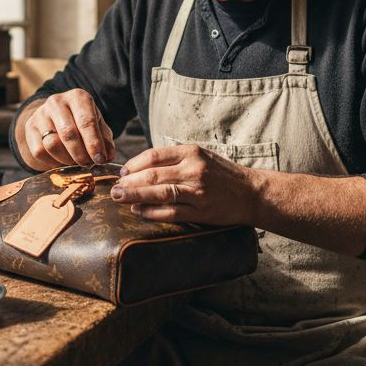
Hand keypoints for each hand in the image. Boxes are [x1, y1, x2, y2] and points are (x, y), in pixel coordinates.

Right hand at [21, 89, 115, 167]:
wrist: (54, 116)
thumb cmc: (81, 122)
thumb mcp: (97, 125)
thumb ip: (104, 141)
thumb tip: (106, 157)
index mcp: (78, 97)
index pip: (86, 122)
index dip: (94, 144)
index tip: (100, 159)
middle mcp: (57, 102)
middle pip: (68, 134)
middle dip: (81, 154)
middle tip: (88, 165)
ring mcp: (41, 114)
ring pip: (52, 144)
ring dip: (67, 160)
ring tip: (76, 162)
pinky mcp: (30, 127)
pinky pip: (39, 151)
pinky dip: (53, 162)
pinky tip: (62, 162)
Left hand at [110, 144, 262, 225]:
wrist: (252, 193)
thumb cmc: (222, 174)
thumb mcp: (201, 157)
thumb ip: (175, 159)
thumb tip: (141, 167)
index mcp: (192, 153)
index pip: (154, 156)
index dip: (134, 164)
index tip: (123, 173)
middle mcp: (194, 170)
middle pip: (153, 175)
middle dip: (129, 183)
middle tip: (113, 189)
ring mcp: (198, 191)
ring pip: (159, 194)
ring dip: (135, 196)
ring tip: (119, 198)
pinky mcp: (201, 211)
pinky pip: (171, 212)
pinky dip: (152, 212)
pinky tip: (139, 211)